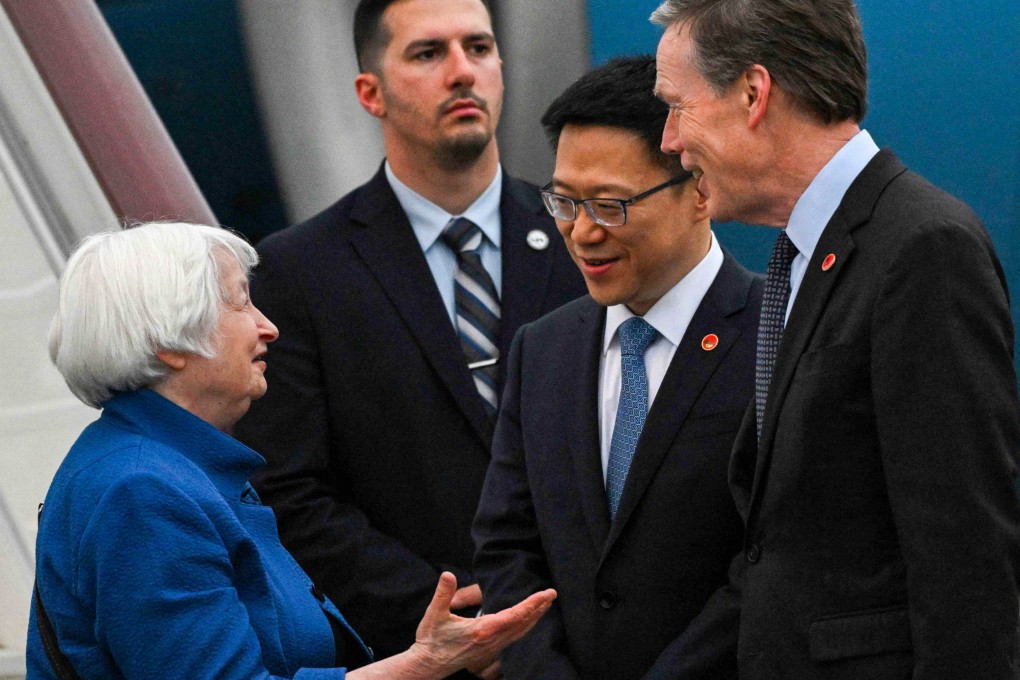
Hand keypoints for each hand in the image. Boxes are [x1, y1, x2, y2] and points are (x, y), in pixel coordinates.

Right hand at [409, 572, 554, 677]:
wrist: (428, 665)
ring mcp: (492, 648)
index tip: (546, 593)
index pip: (515, 614)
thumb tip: (447, 574)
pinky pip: (514, 638)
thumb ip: (443, 594)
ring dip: (534, 618)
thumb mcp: (434, 614)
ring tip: (544, 606)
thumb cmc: (431, 639)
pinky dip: (524, 628)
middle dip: (539, 609)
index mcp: (483, 629)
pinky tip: (527, 623)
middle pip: (523, 623)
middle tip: (552, 594)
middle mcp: (492, 640)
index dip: (532, 603)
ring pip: (520, 632)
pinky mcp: (489, 652)